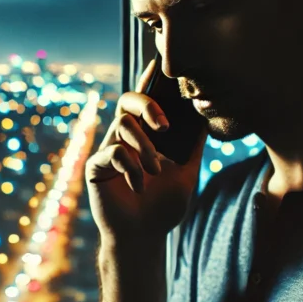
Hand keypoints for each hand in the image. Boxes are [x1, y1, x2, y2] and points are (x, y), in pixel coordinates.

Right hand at [85, 57, 207, 238]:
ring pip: (122, 126)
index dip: (149, 81)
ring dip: (144, 148)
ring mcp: (107, 150)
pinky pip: (111, 153)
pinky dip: (131, 168)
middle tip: (165, 127)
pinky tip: (140, 187)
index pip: (146, 101)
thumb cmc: (163, 207)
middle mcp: (123, 138)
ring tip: (156, 171)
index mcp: (144, 136)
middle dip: (147, 106)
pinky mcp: (95, 167)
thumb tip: (207, 117)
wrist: (144, 237)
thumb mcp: (187, 172)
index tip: (158, 64)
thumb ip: (194, 146)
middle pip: (127, 101)